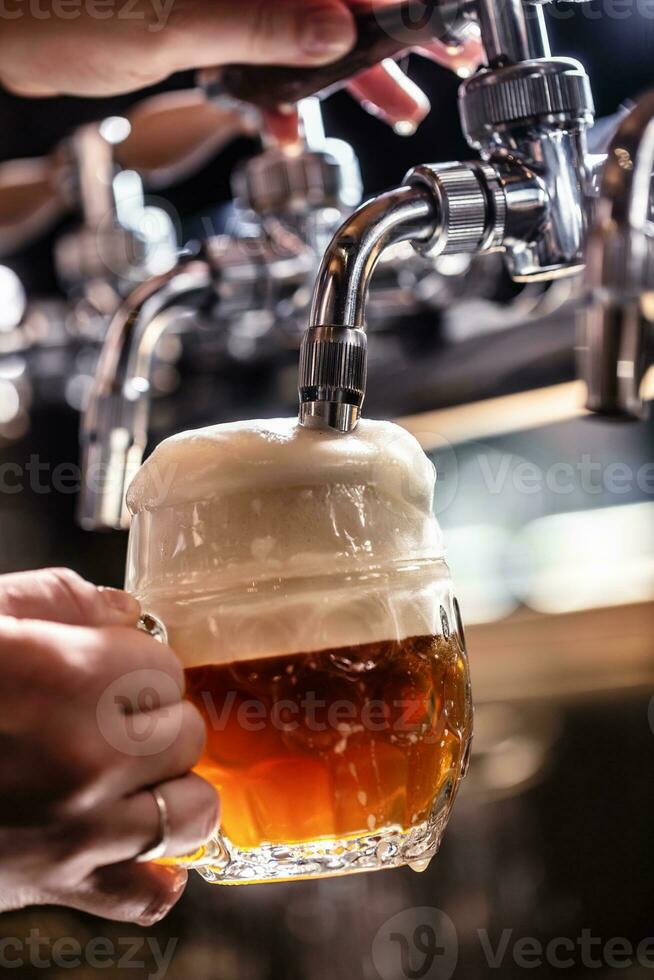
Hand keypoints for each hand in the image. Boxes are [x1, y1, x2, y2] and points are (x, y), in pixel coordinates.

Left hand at [0, 0, 481, 129]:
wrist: (9, 32)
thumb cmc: (62, 10)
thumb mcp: (172, 22)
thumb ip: (261, 23)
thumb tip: (337, 30)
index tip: (443, 16)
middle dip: (392, 32)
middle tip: (446, 59)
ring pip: (309, 26)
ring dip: (350, 72)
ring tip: (396, 106)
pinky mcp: (210, 22)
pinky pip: (265, 54)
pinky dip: (283, 91)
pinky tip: (292, 125)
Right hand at [0, 568, 217, 923]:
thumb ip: (64, 600)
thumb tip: (126, 612)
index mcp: (73, 678)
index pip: (166, 666)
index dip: (135, 662)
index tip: (107, 665)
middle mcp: (90, 758)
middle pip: (184, 733)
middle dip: (152, 718)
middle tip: (108, 716)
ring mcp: (78, 830)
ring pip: (191, 809)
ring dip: (167, 786)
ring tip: (129, 773)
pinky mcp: (54, 885)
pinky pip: (143, 895)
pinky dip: (150, 873)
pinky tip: (129, 842)